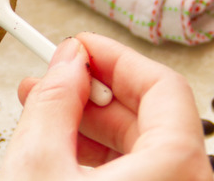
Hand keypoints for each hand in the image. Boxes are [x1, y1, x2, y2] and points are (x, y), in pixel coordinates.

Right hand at [0, 33, 211, 180]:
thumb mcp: (38, 167)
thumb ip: (53, 104)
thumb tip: (66, 63)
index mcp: (176, 169)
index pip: (163, 86)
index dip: (115, 58)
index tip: (80, 45)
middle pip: (153, 116)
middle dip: (97, 91)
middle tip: (55, 76)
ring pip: (143, 148)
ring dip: (94, 124)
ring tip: (45, 112)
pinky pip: (138, 175)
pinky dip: (101, 157)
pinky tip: (62, 147)